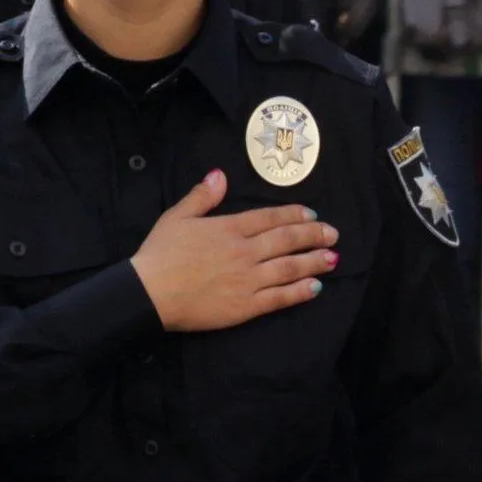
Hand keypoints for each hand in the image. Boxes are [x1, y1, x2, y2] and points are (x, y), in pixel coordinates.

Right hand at [130, 170, 338, 331]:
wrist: (149, 293)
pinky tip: (315, 286)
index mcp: (228, 228)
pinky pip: (280, 297)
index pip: (269, 218)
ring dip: (314, 261)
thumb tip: (221, 175)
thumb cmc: (159, 254)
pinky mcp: (246, 306)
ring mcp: (248, 279)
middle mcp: (244, 252)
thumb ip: (201, 196)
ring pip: (290, 267)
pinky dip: (300, 291)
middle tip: (333, 234)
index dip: (294, 215)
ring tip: (333, 258)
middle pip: (286, 240)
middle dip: (313, 236)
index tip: (311, 216)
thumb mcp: (175, 218)